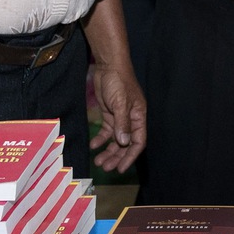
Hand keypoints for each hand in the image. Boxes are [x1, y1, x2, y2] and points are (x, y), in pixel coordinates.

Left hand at [88, 58, 146, 172]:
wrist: (109, 66)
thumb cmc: (119, 82)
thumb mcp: (121, 103)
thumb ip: (122, 123)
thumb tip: (124, 142)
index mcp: (139, 117)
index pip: (138, 142)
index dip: (130, 156)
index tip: (121, 168)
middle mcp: (131, 120)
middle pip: (126, 144)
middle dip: (117, 156)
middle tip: (106, 167)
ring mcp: (120, 118)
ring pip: (115, 140)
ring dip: (108, 151)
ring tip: (98, 161)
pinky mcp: (110, 114)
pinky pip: (106, 131)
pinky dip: (100, 139)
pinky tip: (93, 145)